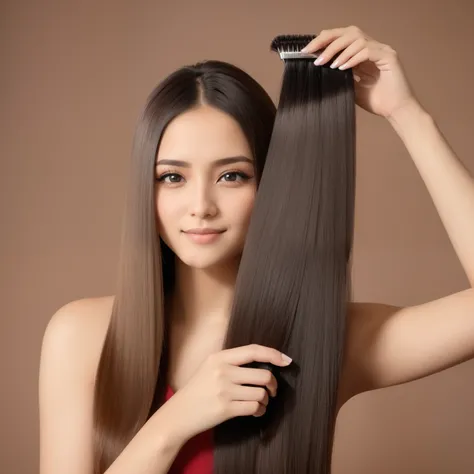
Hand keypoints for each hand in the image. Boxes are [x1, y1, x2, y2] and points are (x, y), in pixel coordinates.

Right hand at [165, 344, 291, 440]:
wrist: (178, 414)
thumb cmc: (198, 390)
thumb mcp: (210, 367)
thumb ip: (232, 362)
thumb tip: (264, 362)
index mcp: (220, 357)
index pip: (253, 350)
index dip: (273, 354)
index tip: (286, 360)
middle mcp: (222, 370)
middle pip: (263, 374)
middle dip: (273, 384)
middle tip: (272, 390)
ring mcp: (224, 390)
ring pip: (261, 393)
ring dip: (266, 400)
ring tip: (260, 403)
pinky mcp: (225, 408)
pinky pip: (254, 408)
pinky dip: (260, 411)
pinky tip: (256, 412)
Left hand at [301, 26, 419, 119]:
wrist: (395, 111)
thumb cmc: (376, 101)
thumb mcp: (350, 87)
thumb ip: (339, 76)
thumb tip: (319, 69)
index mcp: (362, 53)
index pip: (342, 38)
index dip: (324, 41)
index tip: (307, 51)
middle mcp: (373, 47)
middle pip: (348, 32)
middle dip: (328, 40)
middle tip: (312, 52)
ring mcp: (382, 50)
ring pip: (357, 38)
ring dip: (339, 50)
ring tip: (328, 64)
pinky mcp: (389, 56)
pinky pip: (368, 50)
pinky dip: (353, 57)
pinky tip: (343, 68)